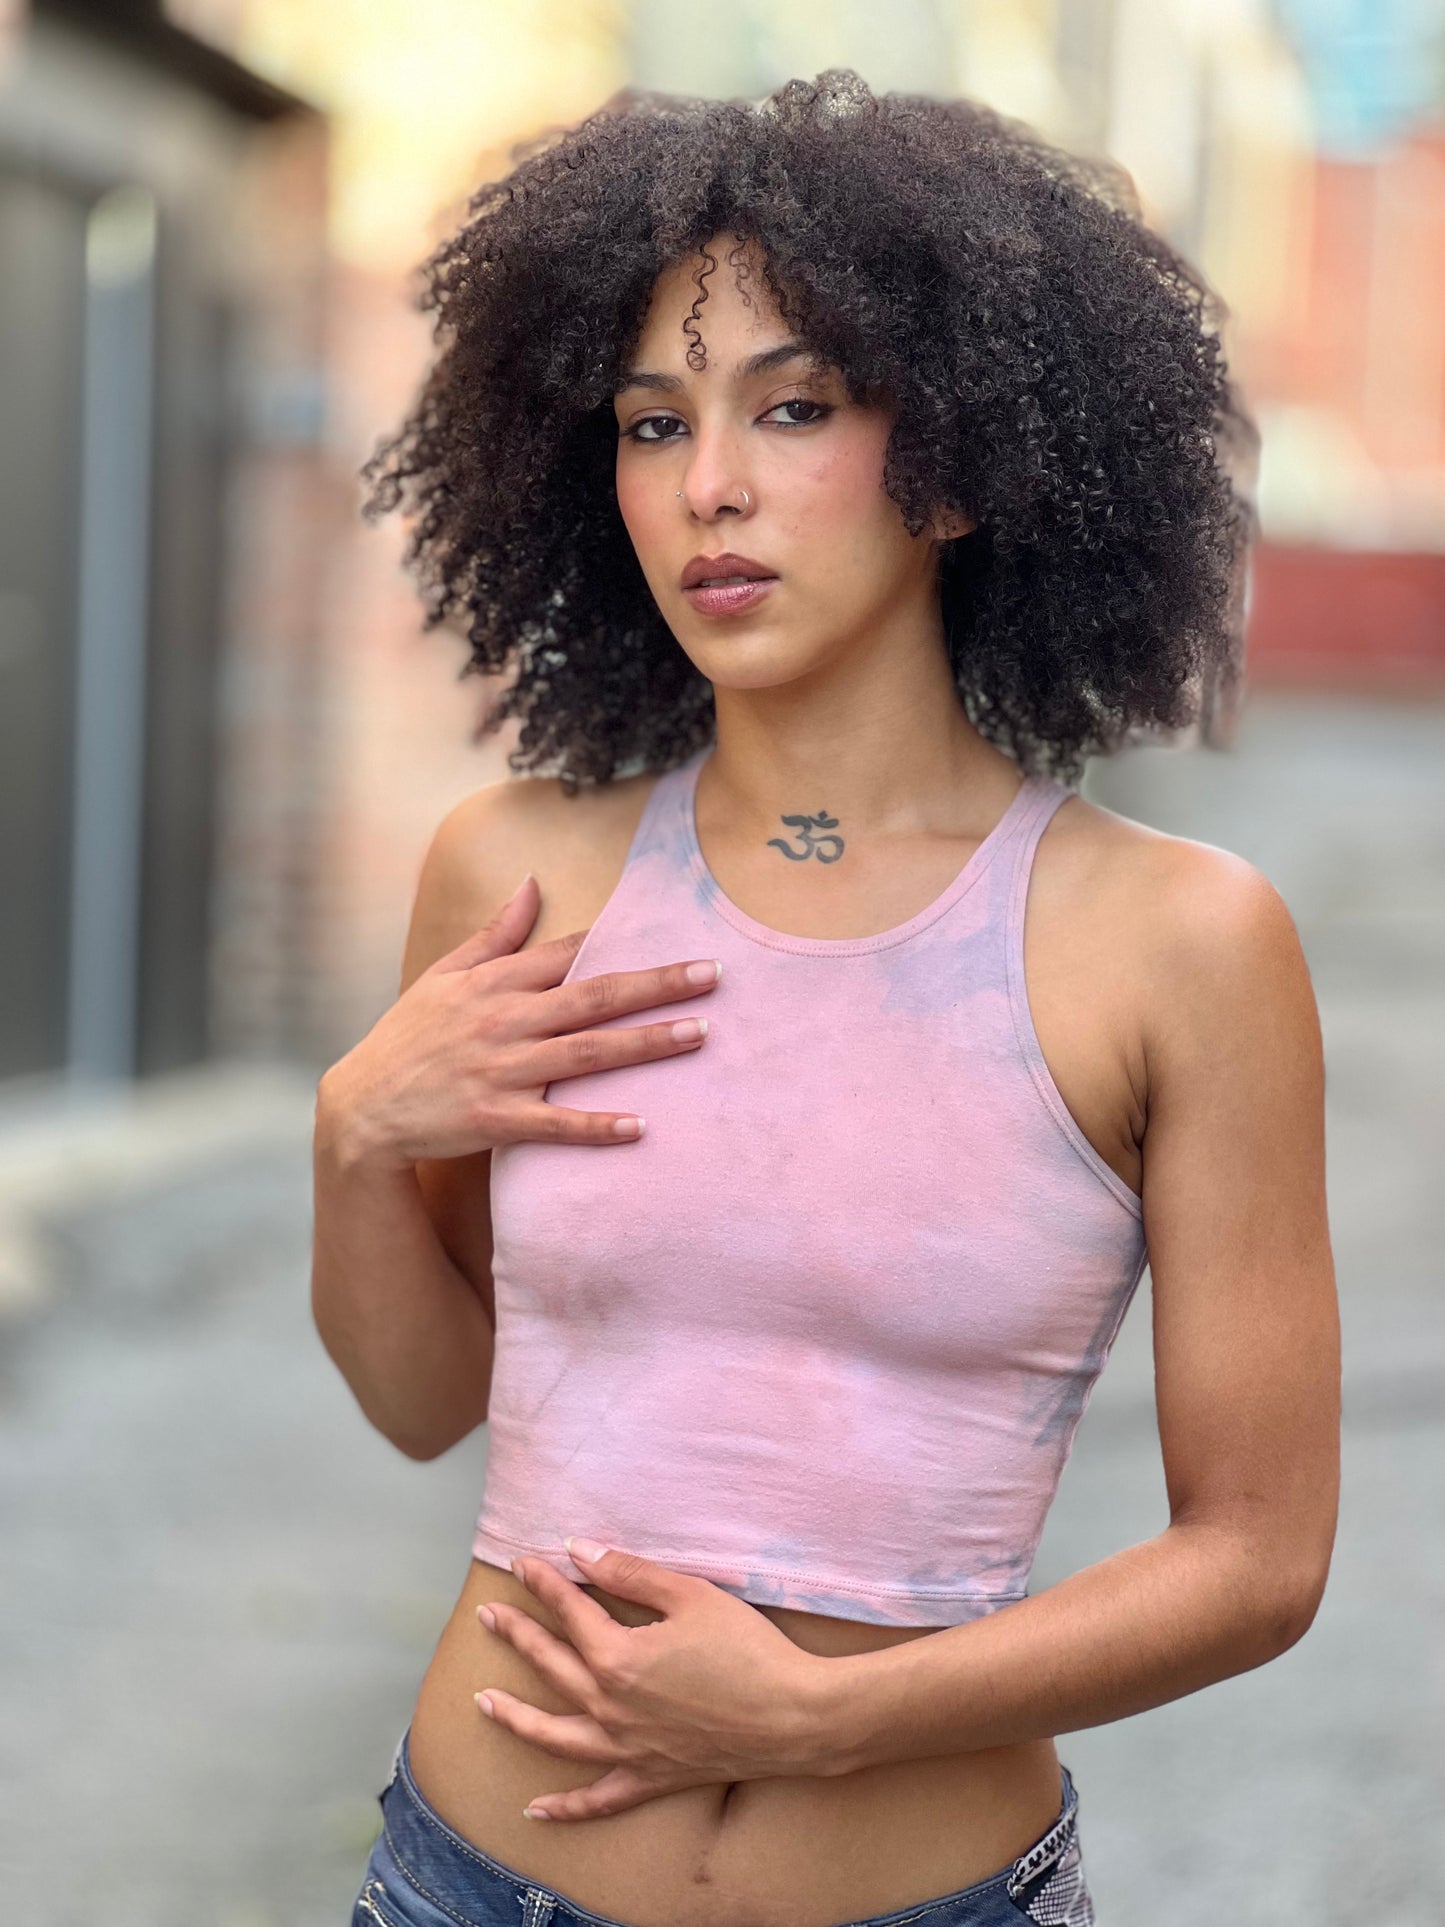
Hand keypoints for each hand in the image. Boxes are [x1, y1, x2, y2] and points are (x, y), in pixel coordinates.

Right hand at [317, 875, 721, 1169]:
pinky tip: (640, 1126)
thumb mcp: (444, 976)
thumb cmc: (408, 1037)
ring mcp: (501, 1071)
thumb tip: (532, 883)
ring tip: (698, 1035)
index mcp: (494, 982)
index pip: (568, 952)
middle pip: (593, 997)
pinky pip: (555, 1122)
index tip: (677, 929)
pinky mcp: (495, 1119)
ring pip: (586, 1054)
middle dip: (655, 985)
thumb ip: (495, 934)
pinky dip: (597, 1125)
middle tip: (712, 975)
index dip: (621, 940)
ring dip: (645, 1044)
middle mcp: (503, 1020)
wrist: (362, 1108)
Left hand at [474, 1540, 837, 1819]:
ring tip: (483, 1702)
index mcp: (619, 1658)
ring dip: (515, 1717)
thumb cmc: (748, 1650)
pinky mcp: (651, 1779)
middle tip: (490, 1613)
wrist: (794, 1717)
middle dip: (517, 1634)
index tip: (523, 1563)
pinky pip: (598, 1800)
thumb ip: (630, 1573)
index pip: (570, 1611)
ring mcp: (627, 1749)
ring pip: (555, 1735)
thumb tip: (580, 1552)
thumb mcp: (690, 1595)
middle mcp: (611, 1708)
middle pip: (551, 1665)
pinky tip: (536, 1810)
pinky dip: (565, 1808)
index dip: (544, 1583)